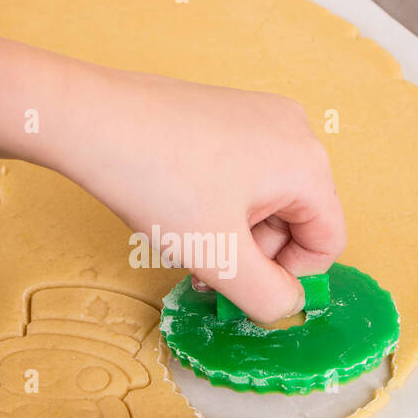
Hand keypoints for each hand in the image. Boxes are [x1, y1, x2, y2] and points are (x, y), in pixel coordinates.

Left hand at [0, 29, 345, 324]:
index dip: (289, 278)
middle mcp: (293, 130)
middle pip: (298, 219)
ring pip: (266, 200)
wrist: (89, 119)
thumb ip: (267, 298)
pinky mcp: (226, 111)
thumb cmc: (156, 180)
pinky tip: (176, 208)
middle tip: (205, 268)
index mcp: (307, 163)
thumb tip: (286, 306)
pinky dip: (218, 202)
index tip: (239, 287)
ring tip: (185, 240)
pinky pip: (242, 173)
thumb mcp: (219, 257)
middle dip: (256, 255)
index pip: (328, 242)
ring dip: (233, 233)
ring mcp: (259, 115)